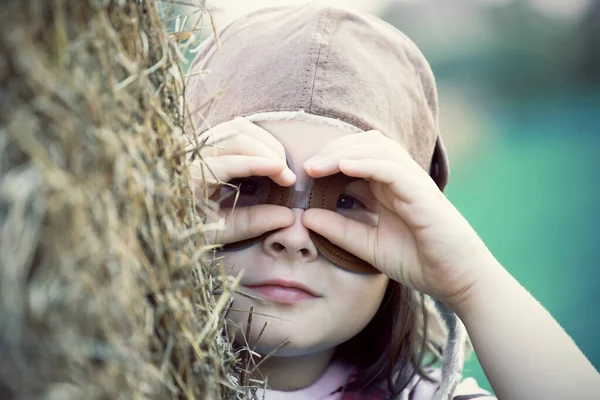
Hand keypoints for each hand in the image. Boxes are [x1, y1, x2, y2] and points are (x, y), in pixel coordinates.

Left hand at [188, 117, 295, 244]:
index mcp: (191, 178)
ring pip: (236, 127)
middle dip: (267, 151)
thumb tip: (288, 216)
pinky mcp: (204, 140)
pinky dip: (255, 137)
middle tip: (287, 174)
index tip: (287, 175)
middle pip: (235, 137)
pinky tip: (267, 154)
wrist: (163, 218)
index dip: (261, 166)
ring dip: (264, 141)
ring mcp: (197, 142)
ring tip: (280, 163)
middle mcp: (191, 154)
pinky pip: (233, 128)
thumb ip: (252, 223)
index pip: (230, 163)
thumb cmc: (190, 228)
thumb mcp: (220, 231)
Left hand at [301, 130, 495, 309]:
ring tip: (317, 165)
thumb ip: (339, 230)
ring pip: (378, 149)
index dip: (329, 158)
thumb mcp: (368, 246)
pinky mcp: (423, 193)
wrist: (457, 280)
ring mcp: (413, 182)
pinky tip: (344, 167)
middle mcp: (400, 178)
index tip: (304, 173)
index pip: (357, 156)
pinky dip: (367, 163)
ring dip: (344, 152)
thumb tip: (305, 216)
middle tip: (306, 166)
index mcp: (388, 187)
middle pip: (365, 144)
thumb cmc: (418, 261)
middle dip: (333, 149)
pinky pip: (393, 169)